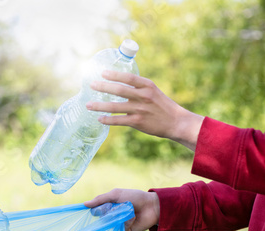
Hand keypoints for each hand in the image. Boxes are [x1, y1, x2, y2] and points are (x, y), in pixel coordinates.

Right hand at [84, 188, 159, 230]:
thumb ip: (100, 199)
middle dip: (107, 213)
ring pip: (109, 225)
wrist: (152, 206)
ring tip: (126, 211)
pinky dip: (124, 223)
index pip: (96, 210)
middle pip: (101, 218)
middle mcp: (112, 215)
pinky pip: (118, 229)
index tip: (96, 209)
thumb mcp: (116, 194)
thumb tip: (84, 204)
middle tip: (116, 208)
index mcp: (108, 205)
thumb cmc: (134, 197)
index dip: (95, 210)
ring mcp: (118, 223)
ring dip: (116, 218)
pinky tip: (132, 217)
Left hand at [86, 70, 203, 150]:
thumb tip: (118, 84)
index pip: (128, 77)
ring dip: (99, 106)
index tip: (102, 72)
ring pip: (115, 107)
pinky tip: (99, 119)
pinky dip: (108, 120)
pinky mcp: (138, 122)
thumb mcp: (152, 91)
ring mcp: (140, 110)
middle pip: (119, 90)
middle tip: (91, 85)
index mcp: (147, 86)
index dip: (114, 74)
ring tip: (88, 105)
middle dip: (103, 87)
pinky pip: (119, 120)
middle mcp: (143, 96)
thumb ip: (137, 88)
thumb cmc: (162, 105)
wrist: (176, 122)